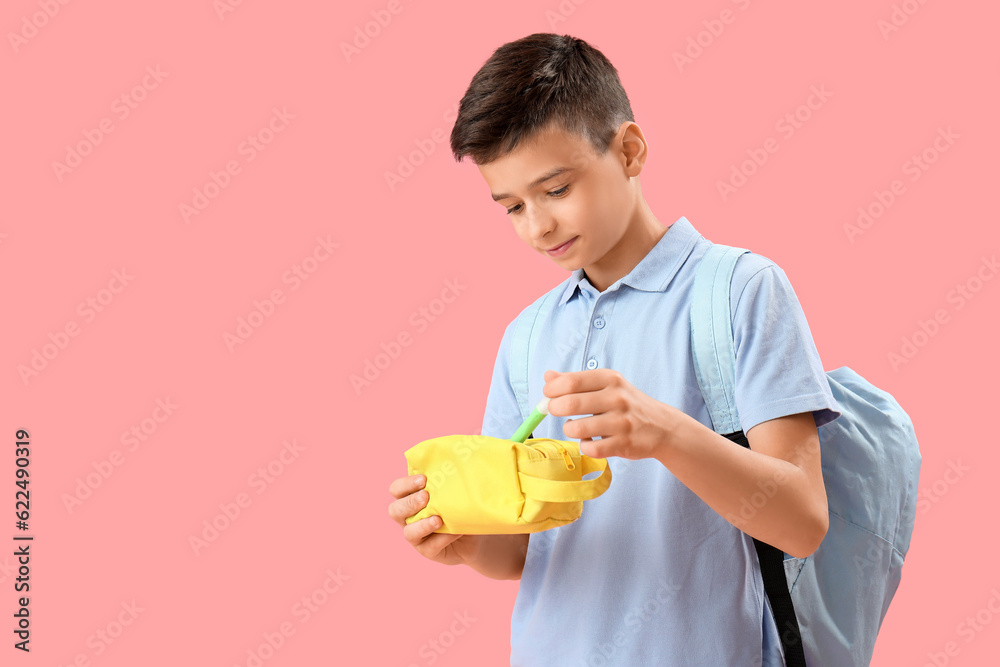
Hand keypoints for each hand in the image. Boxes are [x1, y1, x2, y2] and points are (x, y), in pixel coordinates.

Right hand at [387, 473, 481, 566]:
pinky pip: (429, 547)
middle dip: (410, 503)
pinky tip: (454, 532)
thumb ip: (446, 480)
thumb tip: (454, 460)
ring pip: (408, 532)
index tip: (423, 479)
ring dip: (422, 524)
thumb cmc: (460, 505)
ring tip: (438, 519)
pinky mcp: (428, 551)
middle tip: (426, 496)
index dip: (405, 484)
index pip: (396, 489)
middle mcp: (408, 518)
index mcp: (410, 498)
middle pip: (395, 510)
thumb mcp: (453, 491)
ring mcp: (417, 536)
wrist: (475, 532)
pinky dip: (441, 538)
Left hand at [543, 368, 678, 460]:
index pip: (571, 381)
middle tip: (554, 410)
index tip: (548, 394)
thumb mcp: (606, 385)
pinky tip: (589, 440)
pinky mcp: (623, 444)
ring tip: (575, 427)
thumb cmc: (626, 404)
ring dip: (568, 429)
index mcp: (610, 379)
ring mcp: (621, 422)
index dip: (552, 389)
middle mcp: (617, 398)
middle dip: (554, 408)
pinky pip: (590, 448)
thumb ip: (576, 380)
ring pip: (576, 428)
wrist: (661, 427)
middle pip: (570, 403)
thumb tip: (548, 376)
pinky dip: (584, 446)